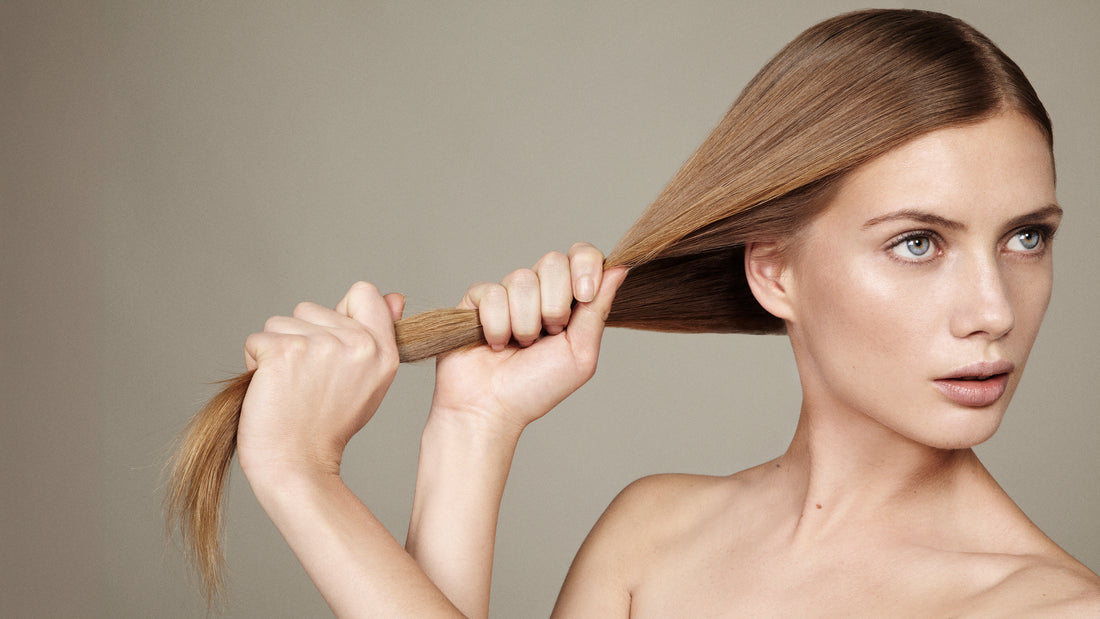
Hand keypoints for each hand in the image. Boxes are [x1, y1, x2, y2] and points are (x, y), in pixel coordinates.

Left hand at [237, 281, 405, 481]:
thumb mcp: (368, 379)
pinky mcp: (283, 351)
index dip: (340, 314)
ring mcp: (320, 346)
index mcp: (383, 351)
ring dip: (276, 350)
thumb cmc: (326, 426)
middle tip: (307, 381)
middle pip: (311, 308)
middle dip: (300, 337)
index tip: (332, 349)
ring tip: (288, 386)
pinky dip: (255, 362)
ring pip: (280, 321)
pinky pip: (256, 340)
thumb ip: (378, 334)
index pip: (364, 293)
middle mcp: (358, 345)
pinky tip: (270, 389)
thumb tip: (394, 297)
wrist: (297, 465)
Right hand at [431, 242, 626, 432]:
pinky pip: (492, 293)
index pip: (582, 255)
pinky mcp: (477, 299)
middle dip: (554, 304)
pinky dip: (497, 325)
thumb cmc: (537, 388)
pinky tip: (496, 344)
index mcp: (569, 300)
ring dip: (525, 322)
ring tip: (520, 345)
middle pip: (553, 261)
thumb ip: (598, 310)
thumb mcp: (580, 353)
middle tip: (548, 334)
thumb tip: (620, 269)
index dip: (585, 267)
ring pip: (522, 278)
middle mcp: (539, 291)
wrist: (492, 409)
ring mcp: (508, 293)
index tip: (584, 296)